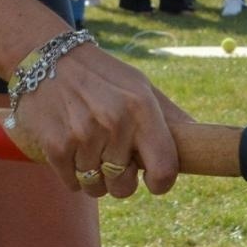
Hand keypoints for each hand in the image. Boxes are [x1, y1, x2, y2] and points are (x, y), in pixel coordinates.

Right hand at [11, 43, 183, 199]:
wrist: (47, 58)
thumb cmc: (101, 75)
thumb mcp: (140, 86)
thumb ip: (168, 116)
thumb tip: (199, 140)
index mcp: (141, 107)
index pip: (164, 169)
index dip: (161, 183)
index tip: (152, 180)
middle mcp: (114, 122)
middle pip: (124, 186)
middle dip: (120, 180)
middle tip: (111, 157)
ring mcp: (83, 135)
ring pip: (96, 188)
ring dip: (94, 176)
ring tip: (88, 147)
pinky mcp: (55, 146)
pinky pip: (72, 184)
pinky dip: (72, 173)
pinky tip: (70, 147)